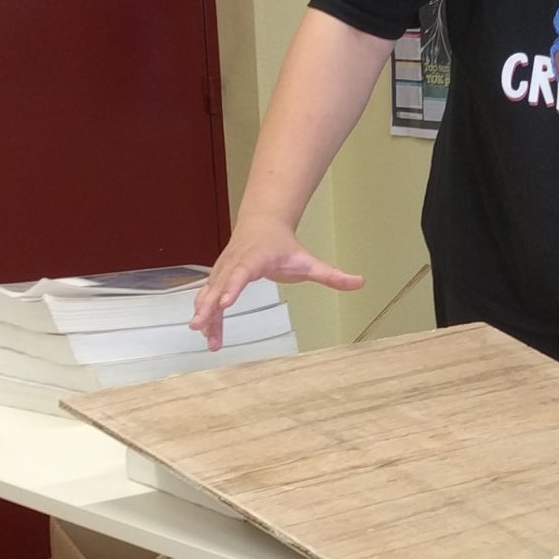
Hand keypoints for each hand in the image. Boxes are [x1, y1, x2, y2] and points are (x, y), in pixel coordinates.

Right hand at [190, 217, 362, 348]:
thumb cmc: (284, 246)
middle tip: (198, 324)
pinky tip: (205, 334)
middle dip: (208, 305)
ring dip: (204, 313)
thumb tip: (360, 282)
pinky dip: (206, 314)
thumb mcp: (308, 261)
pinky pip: (209, 297)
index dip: (233, 287)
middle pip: (218, 284)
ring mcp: (223, 269)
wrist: (262, 224)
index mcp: (255, 258)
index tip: (226, 303)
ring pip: (209, 292)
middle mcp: (235, 263)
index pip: (242, 272)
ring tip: (200, 334)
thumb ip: (332, 275)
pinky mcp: (218, 277)